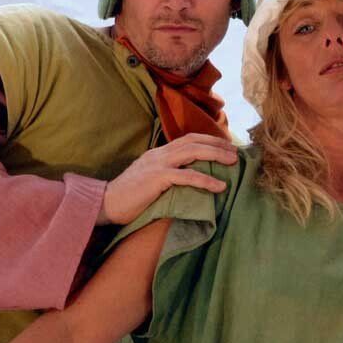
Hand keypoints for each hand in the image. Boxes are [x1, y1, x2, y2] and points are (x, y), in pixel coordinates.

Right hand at [97, 133, 237, 224]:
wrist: (106, 203)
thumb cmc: (129, 197)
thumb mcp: (150, 180)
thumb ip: (167, 174)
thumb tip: (188, 177)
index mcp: (158, 153)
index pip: (188, 139)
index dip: (209, 140)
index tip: (226, 146)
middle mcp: (159, 154)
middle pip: (194, 141)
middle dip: (217, 145)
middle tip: (236, 152)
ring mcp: (157, 164)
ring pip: (192, 152)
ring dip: (215, 155)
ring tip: (233, 163)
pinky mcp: (156, 178)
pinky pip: (186, 176)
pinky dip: (205, 179)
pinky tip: (219, 186)